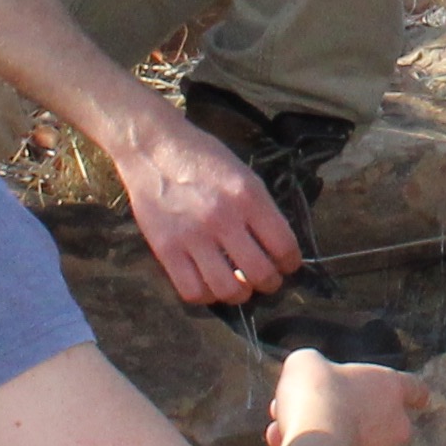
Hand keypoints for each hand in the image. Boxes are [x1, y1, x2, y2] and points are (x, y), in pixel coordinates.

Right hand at [116, 109, 308, 310]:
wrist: (154, 148)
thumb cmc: (203, 158)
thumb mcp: (244, 174)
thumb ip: (261, 210)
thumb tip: (278, 247)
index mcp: (248, 196)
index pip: (284, 246)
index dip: (291, 263)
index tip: (287, 265)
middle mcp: (223, 218)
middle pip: (260, 274)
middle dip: (271, 283)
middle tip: (267, 280)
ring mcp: (192, 236)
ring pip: (227, 290)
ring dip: (240, 295)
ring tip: (240, 286)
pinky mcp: (166, 249)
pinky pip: (192, 291)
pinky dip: (207, 296)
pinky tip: (210, 285)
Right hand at [271, 351, 421, 445]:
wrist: (316, 445)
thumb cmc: (315, 395)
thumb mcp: (305, 364)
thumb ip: (313, 368)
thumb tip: (308, 377)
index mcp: (389, 390)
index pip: (413, 388)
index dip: (411, 391)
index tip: (418, 398)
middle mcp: (396, 426)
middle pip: (370, 421)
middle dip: (334, 419)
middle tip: (300, 418)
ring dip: (322, 445)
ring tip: (284, 441)